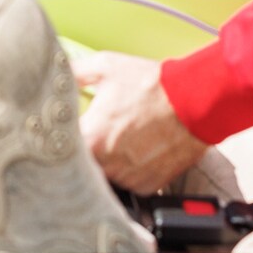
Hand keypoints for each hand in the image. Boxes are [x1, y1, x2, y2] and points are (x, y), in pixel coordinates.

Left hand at [73, 51, 206, 192]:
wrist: (195, 101)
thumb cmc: (152, 85)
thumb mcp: (108, 67)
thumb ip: (75, 71)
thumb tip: (57, 70)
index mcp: (90, 138)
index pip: (62, 147)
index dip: (64, 139)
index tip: (68, 131)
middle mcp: (107, 164)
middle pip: (83, 166)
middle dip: (86, 152)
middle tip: (98, 133)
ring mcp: (128, 178)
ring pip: (106, 176)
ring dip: (108, 162)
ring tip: (122, 139)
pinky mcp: (147, 186)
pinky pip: (129, 183)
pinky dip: (130, 171)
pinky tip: (138, 150)